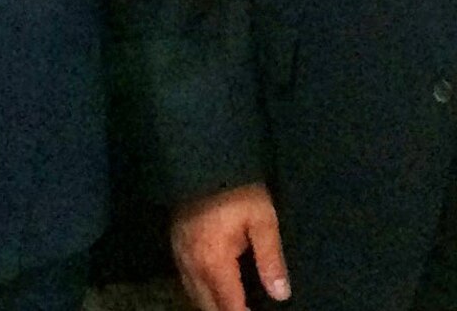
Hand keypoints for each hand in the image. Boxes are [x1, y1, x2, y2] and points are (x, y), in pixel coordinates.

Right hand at [173, 183, 290, 310]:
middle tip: (249, 310)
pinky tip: (216, 290)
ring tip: (236, 304)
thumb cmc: (239, 190)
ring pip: (194, 298)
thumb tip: (281, 294)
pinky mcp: (176, 248)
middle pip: (208, 308)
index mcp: (214, 263)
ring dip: (213, 306)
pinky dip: (202, 293)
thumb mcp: (263, 220)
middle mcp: (192, 267)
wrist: (204, 160)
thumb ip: (271, 259)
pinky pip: (187, 283)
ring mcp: (180, 258)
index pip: (229, 307)